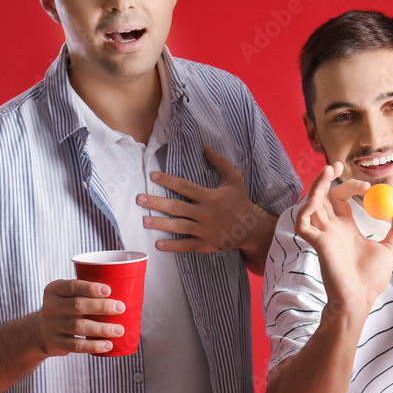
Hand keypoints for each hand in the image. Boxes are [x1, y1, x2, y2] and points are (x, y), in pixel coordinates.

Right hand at [34, 279, 125, 355]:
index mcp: (54, 290)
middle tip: (121, 308)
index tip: (108, 290)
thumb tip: (125, 292)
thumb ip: (86, 293)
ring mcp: (51, 326)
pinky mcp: (55, 343)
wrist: (39, 332)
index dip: (90, 288)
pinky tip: (107, 345)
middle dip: (101, 306)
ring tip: (119, 330)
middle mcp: (50, 307)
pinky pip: (76, 345)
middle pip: (77, 305)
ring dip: (101, 328)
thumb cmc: (65, 309)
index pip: (71, 286)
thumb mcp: (67, 296)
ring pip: (78, 326)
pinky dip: (93, 345)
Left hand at [138, 145, 265, 253]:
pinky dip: (173, 245)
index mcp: (210, 197)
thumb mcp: (234, 180)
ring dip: (161, 224)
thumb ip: (220, 163)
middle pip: (178, 207)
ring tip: (145, 221)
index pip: (185, 187)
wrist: (252, 228)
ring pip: (179, 226)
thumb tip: (206, 147)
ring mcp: (205, 230)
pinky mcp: (206, 244)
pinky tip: (158, 243)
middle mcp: (206, 213)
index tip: (153, 176)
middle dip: (158, 203)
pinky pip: (187, 245)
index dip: (169, 181)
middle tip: (140, 200)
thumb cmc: (240, 201)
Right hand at [295, 163, 392, 315]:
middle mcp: (331, 229)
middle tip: (338, 166)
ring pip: (310, 204)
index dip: (350, 187)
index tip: (367, 186)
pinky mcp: (315, 243)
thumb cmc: (371, 278)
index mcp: (346, 228)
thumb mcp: (392, 248)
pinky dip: (305, 208)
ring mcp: (321, 235)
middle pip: (324, 196)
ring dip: (316, 186)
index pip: (341, 199)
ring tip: (328, 170)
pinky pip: (302, 222)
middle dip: (328, 179)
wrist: (360, 299)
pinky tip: (316, 199)